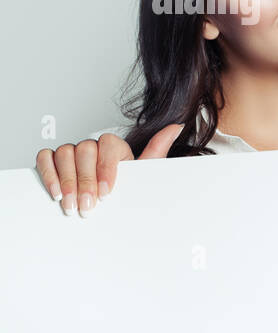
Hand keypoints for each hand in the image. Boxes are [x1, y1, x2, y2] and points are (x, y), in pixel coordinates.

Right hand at [35, 124, 184, 216]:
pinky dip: (49, 173)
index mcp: (114, 146)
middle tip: (89, 205)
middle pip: (84, 151)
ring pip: (64, 153)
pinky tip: (55, 193)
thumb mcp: (144, 172)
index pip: (107, 145)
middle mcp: (91, 145)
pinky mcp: (53, 160)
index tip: (107, 192)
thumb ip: (157, 150)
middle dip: (86, 181)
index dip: (106, 168)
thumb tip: (176, 126)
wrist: (110, 202)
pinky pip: (45, 158)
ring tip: (72, 205)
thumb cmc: (127, 186)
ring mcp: (71, 151)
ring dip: (67, 181)